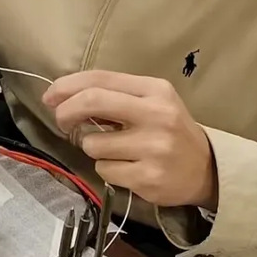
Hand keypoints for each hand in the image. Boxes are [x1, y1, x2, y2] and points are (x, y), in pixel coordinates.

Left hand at [42, 71, 217, 209]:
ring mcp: (153, 148)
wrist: (206, 169)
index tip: (51, 96)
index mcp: (155, 90)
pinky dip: (108, 169)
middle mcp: (156, 115)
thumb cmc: (170, 130)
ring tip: (116, 151)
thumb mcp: (152, 101)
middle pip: (92, 102)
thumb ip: (115, 95)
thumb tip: (63, 97)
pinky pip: (104, 170)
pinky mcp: (147, 178)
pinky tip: (128, 168)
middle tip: (62, 121)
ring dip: (93, 148)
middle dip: (67, 111)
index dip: (68, 85)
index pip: (100, 79)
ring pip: (93, 144)